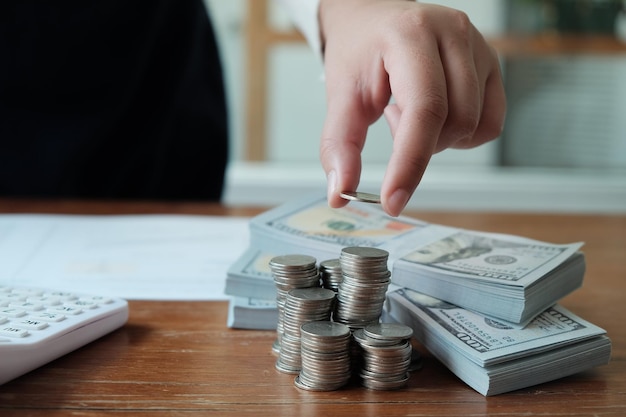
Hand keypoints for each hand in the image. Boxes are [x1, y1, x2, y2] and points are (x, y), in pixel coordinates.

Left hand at [318, 0, 505, 215]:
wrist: (374, 19)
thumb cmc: (359, 52)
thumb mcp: (341, 94)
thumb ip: (339, 144)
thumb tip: (340, 193)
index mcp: (411, 35)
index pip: (424, 109)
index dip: (410, 161)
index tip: (393, 199)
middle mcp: (453, 33)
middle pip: (454, 122)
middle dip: (419, 145)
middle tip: (391, 119)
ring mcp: (479, 46)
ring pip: (474, 126)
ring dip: (438, 138)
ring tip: (410, 108)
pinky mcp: (492, 63)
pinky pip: (490, 123)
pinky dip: (462, 135)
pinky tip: (437, 114)